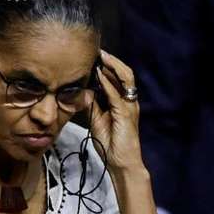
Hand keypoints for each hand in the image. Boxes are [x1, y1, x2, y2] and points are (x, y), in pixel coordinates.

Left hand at [87, 50, 145, 173]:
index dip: (108, 65)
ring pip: (125, 78)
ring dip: (113, 66)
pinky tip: (99, 75)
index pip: (118, 77)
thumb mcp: (97, 120)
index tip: (95, 55)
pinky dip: (109, 82)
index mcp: (123, 101)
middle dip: (112, 60)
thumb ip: (93, 105)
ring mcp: (129, 106)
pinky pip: (117, 94)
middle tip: (98, 50)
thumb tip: (83, 91)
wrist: (121, 163)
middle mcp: (129, 100)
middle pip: (124, 73)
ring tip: (101, 56)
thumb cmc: (111, 144)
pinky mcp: (126, 113)